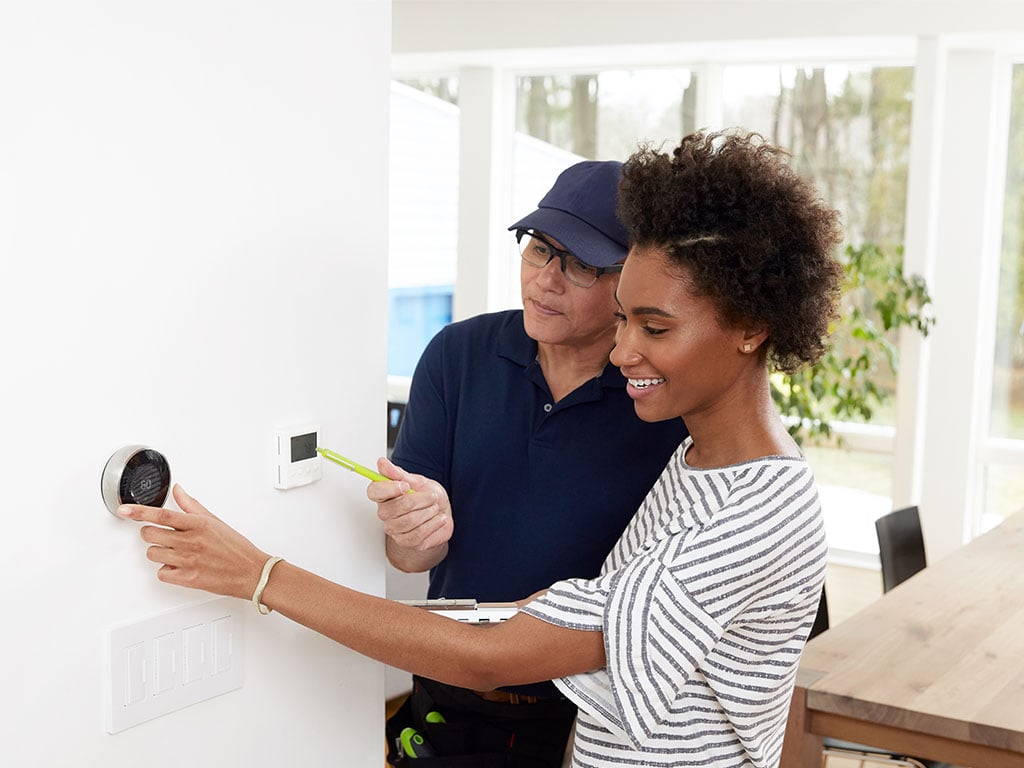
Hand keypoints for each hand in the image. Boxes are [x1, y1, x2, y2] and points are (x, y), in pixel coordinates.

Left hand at [118, 484, 268, 600]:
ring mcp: (188, 561)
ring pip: (153, 554)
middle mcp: (191, 542)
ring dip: (158, 552)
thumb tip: (177, 491)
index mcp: (197, 524)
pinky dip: (167, 570)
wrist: (251, 571)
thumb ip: (191, 505)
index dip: (139, 512)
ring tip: (173, 552)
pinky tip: (178, 566)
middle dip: (151, 534)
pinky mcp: (188, 579)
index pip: (162, 515)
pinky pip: (162, 573)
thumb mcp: (214, 520)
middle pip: (150, 535)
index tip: (124, 510)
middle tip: (161, 535)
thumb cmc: (236, 547)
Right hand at [368, 457, 452, 553]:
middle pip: (395, 508)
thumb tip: (382, 462)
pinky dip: (433, 524)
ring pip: (409, 522)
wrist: (441, 515)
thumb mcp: (417, 481)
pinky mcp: (406, 542)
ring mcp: (394, 529)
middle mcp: (385, 513)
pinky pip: (418, 534)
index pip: (374, 491)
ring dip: (429, 512)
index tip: (405, 486)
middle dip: (420, 500)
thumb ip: (398, 473)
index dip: (388, 489)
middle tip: (431, 496)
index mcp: (384, 495)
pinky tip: (438, 518)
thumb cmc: (428, 497)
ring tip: (435, 507)